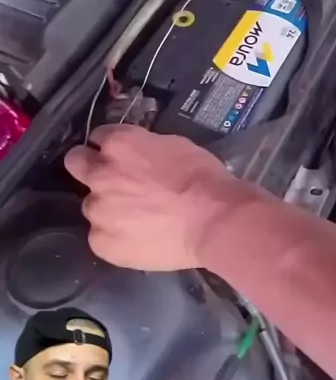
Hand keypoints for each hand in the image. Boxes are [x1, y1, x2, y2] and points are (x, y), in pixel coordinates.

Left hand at [64, 124, 255, 270]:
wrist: (214, 221)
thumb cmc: (203, 179)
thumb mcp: (174, 145)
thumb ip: (145, 148)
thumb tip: (140, 156)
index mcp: (119, 145)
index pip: (99, 136)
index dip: (113, 147)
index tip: (123, 156)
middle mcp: (100, 175)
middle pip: (76, 163)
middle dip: (89, 166)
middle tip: (112, 180)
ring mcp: (98, 210)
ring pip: (92, 205)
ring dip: (107, 207)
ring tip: (136, 219)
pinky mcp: (102, 242)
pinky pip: (100, 237)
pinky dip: (115, 237)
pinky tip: (138, 239)